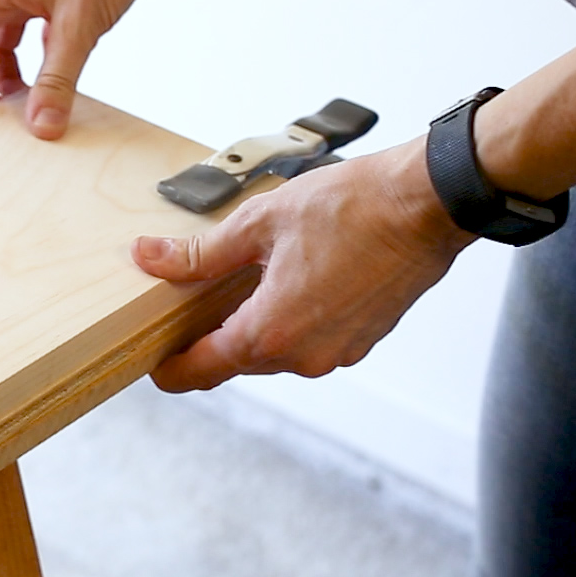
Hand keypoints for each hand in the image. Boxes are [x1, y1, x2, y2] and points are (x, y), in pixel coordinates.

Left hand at [132, 138, 477, 390]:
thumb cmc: (352, 208)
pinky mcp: (360, 341)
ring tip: (237, 286)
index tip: (152, 361)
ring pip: (273, 353)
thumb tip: (150, 258)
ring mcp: (336, 353)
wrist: (425, 204)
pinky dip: (287, 322)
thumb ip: (199, 254)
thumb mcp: (258, 223)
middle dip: (209, 340)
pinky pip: (307, 342)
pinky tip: (282, 283)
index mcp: (271, 333)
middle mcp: (304, 356)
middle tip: (187, 307)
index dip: (169, 369)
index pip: (200, 371)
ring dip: (251, 328)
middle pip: (235, 363)